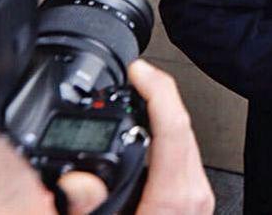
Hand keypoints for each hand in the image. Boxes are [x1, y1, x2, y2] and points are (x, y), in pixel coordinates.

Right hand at [59, 59, 214, 214]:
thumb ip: (87, 208)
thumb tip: (75, 180)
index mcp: (171, 198)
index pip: (173, 126)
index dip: (157, 89)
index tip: (138, 70)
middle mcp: (192, 192)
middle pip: (181, 123)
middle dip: (157, 92)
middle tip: (134, 74)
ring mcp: (196, 194)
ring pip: (185, 136)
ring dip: (161, 111)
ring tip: (135, 94)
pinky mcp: (193, 198)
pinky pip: (183, 153)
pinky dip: (164, 134)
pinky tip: (144, 131)